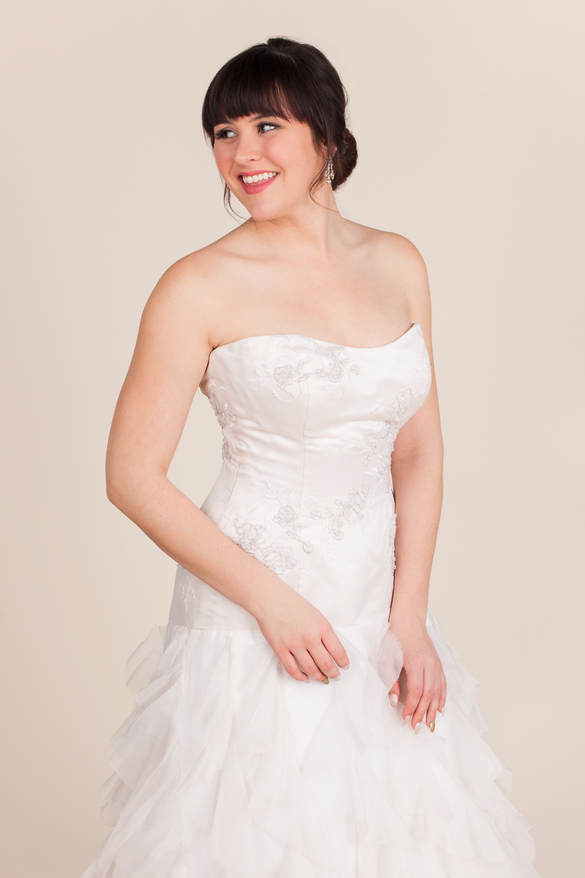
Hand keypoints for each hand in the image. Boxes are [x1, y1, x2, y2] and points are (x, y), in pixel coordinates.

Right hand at [253, 586, 349, 682]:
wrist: (270, 599)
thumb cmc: (294, 604)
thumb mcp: (316, 615)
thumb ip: (324, 633)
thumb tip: (331, 652)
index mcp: (322, 626)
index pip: (338, 652)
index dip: (343, 663)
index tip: (344, 666)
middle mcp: (310, 637)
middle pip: (326, 664)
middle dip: (333, 673)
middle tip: (335, 676)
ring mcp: (294, 644)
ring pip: (311, 669)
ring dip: (319, 677)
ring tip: (322, 678)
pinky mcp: (280, 649)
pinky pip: (292, 670)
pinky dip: (300, 677)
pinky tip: (305, 678)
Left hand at [387, 615, 445, 731]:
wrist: (409, 620)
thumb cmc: (396, 636)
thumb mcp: (387, 657)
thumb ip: (390, 680)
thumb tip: (394, 701)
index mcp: (416, 662)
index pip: (416, 692)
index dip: (411, 708)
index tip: (405, 718)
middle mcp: (430, 664)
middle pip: (429, 695)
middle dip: (423, 713)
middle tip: (417, 727)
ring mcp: (436, 664)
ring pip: (438, 692)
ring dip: (433, 710)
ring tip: (429, 723)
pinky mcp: (438, 664)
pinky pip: (443, 685)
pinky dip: (442, 698)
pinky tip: (440, 709)